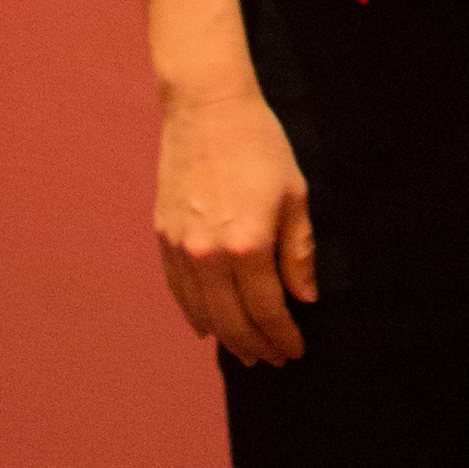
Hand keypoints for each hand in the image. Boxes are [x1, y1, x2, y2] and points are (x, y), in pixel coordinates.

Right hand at [152, 77, 315, 365]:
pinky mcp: (164, 237)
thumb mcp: (294, 195)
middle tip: (272, 359)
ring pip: (202, 312)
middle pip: (232, 321)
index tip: (295, 350)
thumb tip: (304, 297)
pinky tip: (207, 328)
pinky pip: (178, 290)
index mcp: (248, 244)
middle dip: (256, 345)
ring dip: (226, 337)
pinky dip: (194, 314)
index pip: (268, 310)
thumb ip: (298, 252)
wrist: (207, 108)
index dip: (284, 336)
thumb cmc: (260, 146)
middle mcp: (209, 254)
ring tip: (245, 351)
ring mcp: (182, 248)